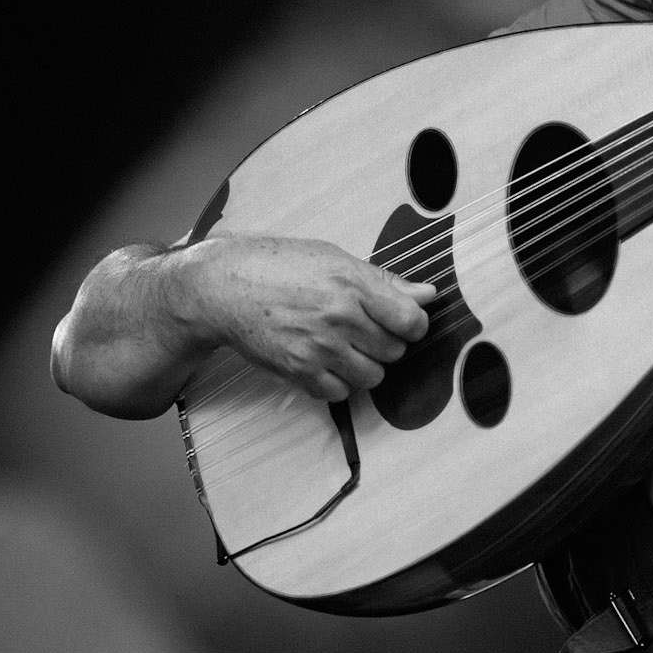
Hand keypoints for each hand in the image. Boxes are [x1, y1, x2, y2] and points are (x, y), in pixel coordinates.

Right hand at [188, 233, 435, 402]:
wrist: (225, 287)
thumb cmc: (279, 266)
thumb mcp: (335, 259)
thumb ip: (385, 282)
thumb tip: (427, 295)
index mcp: (353, 284)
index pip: (411, 321)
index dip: (413, 325)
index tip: (402, 323)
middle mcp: (340, 317)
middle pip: (394, 351)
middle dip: (385, 343)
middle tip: (362, 329)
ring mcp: (319, 348)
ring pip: (372, 377)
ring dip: (365, 366)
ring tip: (344, 346)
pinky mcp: (299, 371)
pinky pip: (340, 393)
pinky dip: (338, 382)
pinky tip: (325, 361)